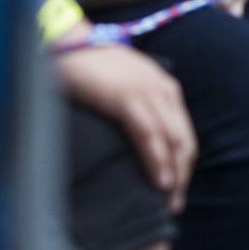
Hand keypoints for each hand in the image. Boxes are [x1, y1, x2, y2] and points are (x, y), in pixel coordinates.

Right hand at [56, 44, 195, 211]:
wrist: (65, 44)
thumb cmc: (90, 69)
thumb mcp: (123, 88)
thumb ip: (136, 110)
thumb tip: (138, 143)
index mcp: (165, 89)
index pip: (183, 133)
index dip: (183, 164)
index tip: (177, 190)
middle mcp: (163, 91)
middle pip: (184, 141)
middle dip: (182, 175)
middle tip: (174, 205)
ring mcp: (147, 93)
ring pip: (173, 141)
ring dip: (175, 175)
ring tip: (170, 201)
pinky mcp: (127, 98)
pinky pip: (149, 135)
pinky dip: (157, 160)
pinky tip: (160, 182)